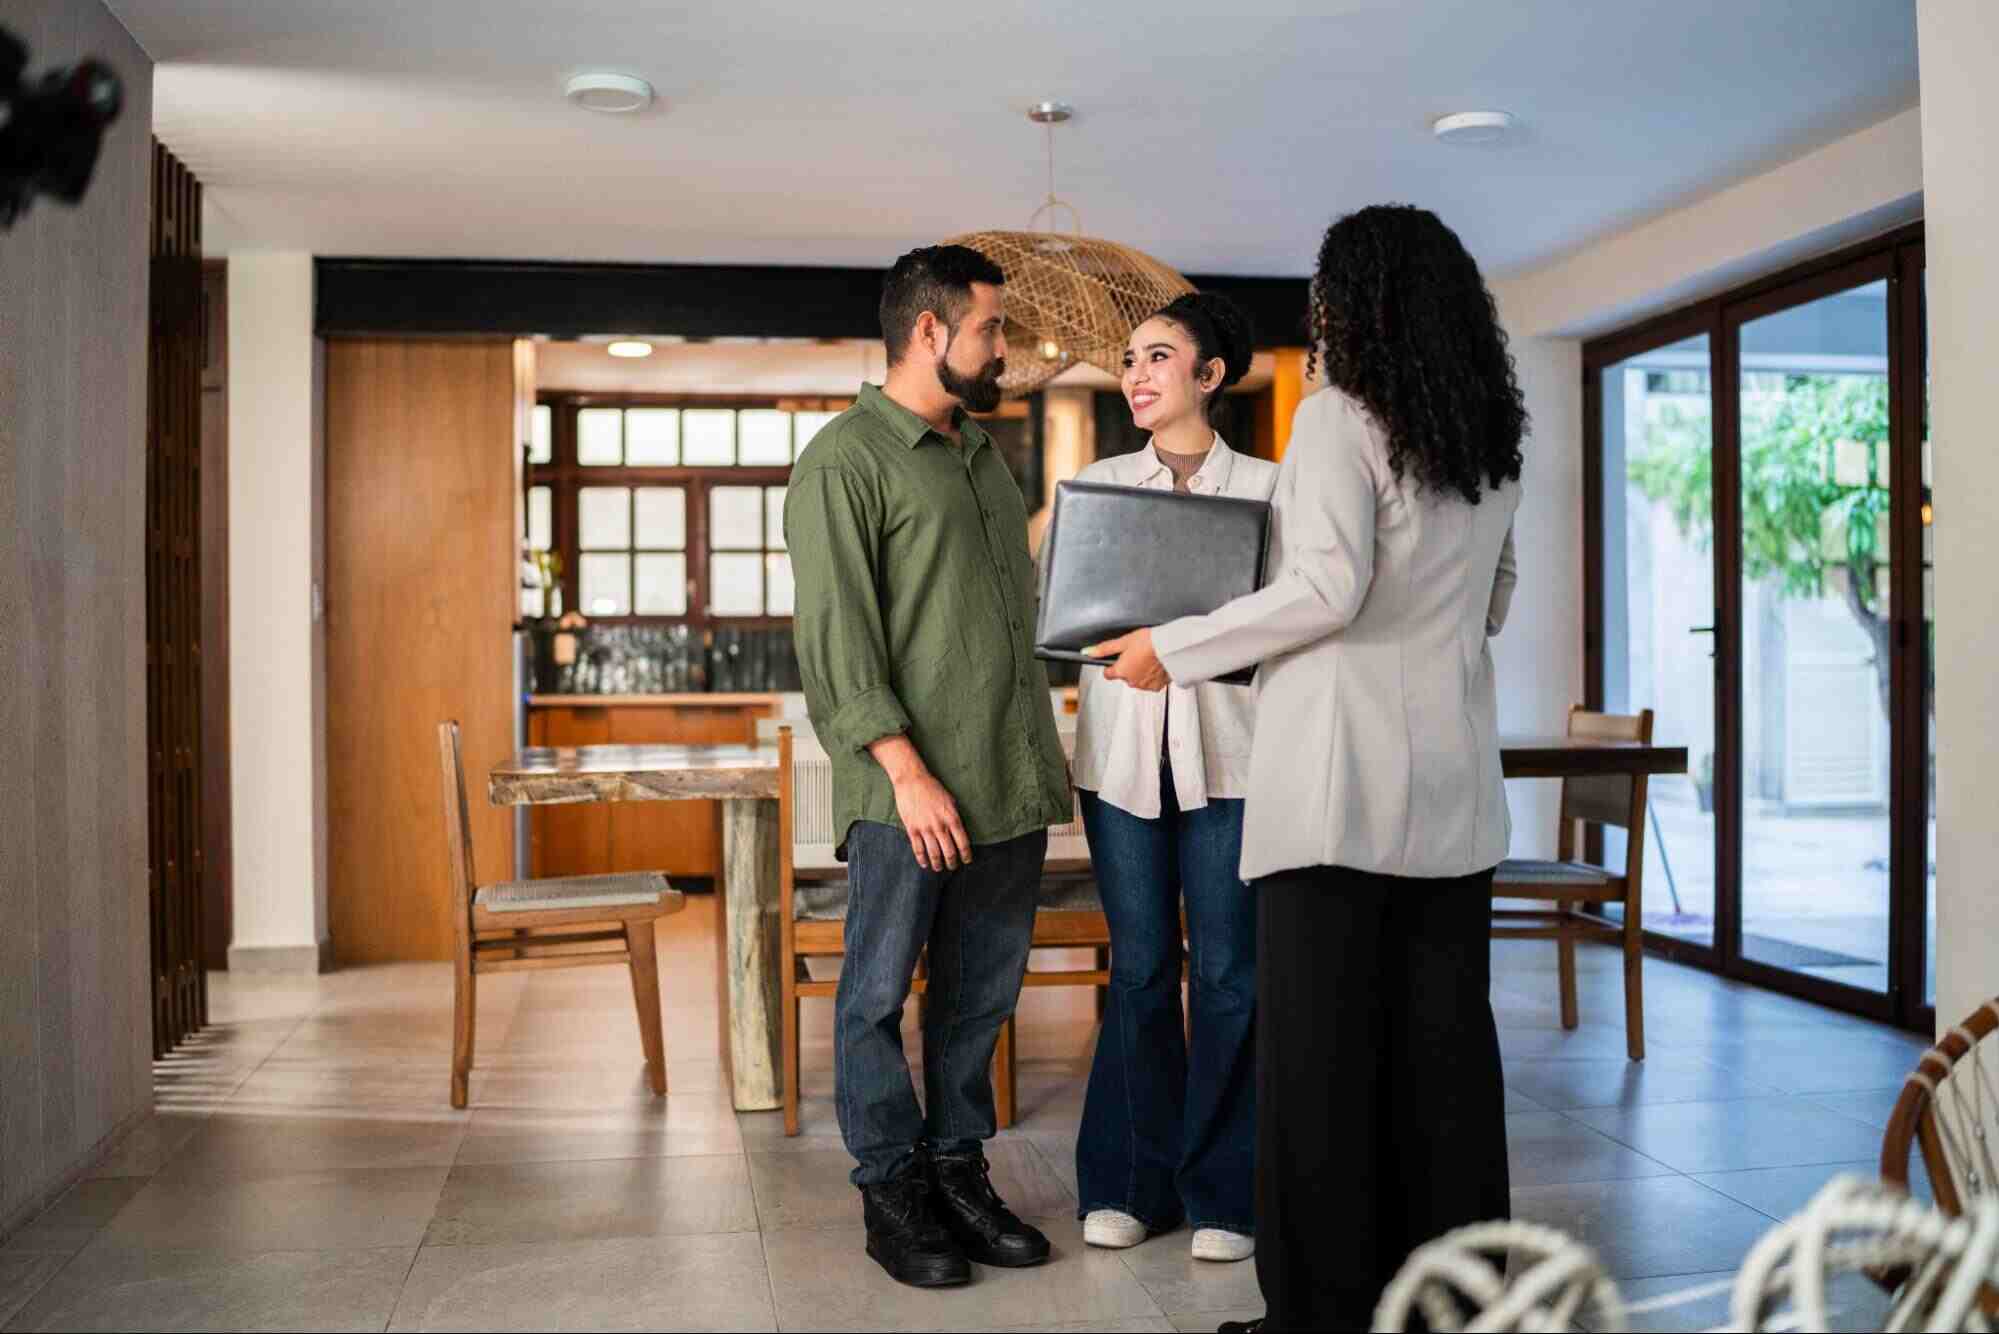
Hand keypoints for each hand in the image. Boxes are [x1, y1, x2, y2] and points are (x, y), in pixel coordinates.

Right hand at [867, 734, 973, 871]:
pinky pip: (918, 849)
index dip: (966, 855)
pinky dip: (922, 859)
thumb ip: (955, 816)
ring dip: (937, 864)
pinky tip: (924, 864)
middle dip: (952, 863)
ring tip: (939, 868)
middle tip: (953, 867)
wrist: (912, 780)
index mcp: (952, 818)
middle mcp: (940, 825)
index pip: (963, 842)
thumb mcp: (950, 800)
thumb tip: (959, 830)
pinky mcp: (912, 829)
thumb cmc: (932, 788)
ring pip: (934, 854)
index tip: (967, 860)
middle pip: (949, 852)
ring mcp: (925, 828)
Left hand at [1086, 628, 1169, 691]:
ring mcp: (1145, 686)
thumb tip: (1089, 652)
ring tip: (1147, 658)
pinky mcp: (1158, 686)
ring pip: (1137, 680)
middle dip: (1128, 667)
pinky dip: (1152, 676)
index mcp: (1121, 672)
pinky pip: (1151, 683)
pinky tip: (1155, 665)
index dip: (1112, 665)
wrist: (1171, 647)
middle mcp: (1132, 682)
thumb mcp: (1124, 641)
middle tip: (1136, 654)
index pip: (1108, 674)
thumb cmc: (1150, 642)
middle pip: (1124, 677)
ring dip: (1140, 672)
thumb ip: (1105, 649)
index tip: (1118, 659)